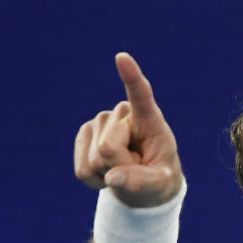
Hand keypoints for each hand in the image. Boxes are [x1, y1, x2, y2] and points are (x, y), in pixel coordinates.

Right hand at [74, 52, 182, 207]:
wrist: (143, 184)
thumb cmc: (158, 178)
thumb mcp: (160, 185)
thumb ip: (142, 182)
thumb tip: (113, 178)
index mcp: (150, 120)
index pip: (140, 96)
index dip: (131, 77)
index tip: (122, 58)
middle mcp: (123, 114)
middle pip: (109, 148)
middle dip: (120, 167)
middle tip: (135, 168)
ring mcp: (100, 122)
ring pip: (95, 159)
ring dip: (108, 173)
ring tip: (124, 168)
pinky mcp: (85, 134)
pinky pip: (82, 170)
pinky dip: (95, 180)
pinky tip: (107, 172)